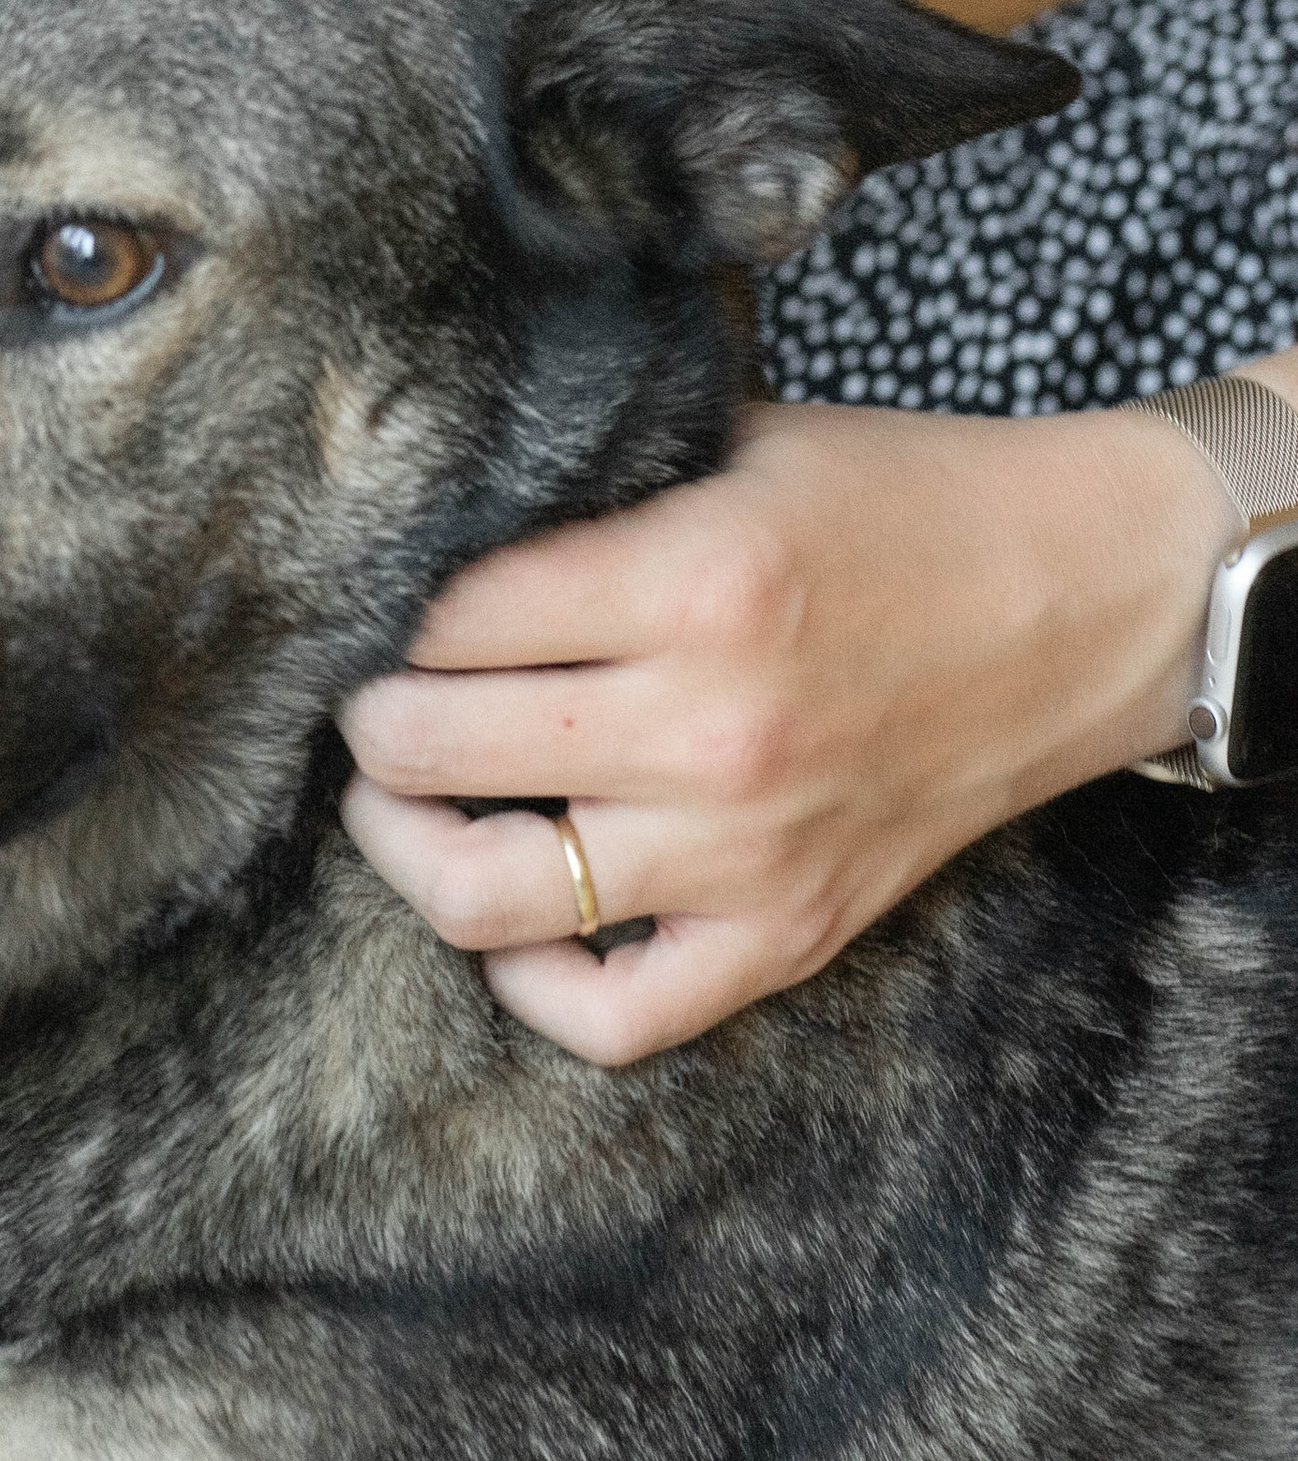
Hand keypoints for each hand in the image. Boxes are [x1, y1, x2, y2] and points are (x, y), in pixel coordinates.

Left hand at [338, 397, 1236, 1064]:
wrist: (1087, 599)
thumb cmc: (905, 502)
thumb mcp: (739, 444)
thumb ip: (599, 486)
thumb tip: (438, 515)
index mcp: (694, 585)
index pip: (451, 619)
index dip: (396, 608)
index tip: (388, 603)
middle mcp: (709, 732)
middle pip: (434, 751)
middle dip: (372, 720)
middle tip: (373, 694)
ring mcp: (746, 852)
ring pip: (485, 897)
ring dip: (407, 844)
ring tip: (398, 796)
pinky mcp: (792, 935)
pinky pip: (616, 1016)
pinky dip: (531, 982)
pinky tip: (509, 919)